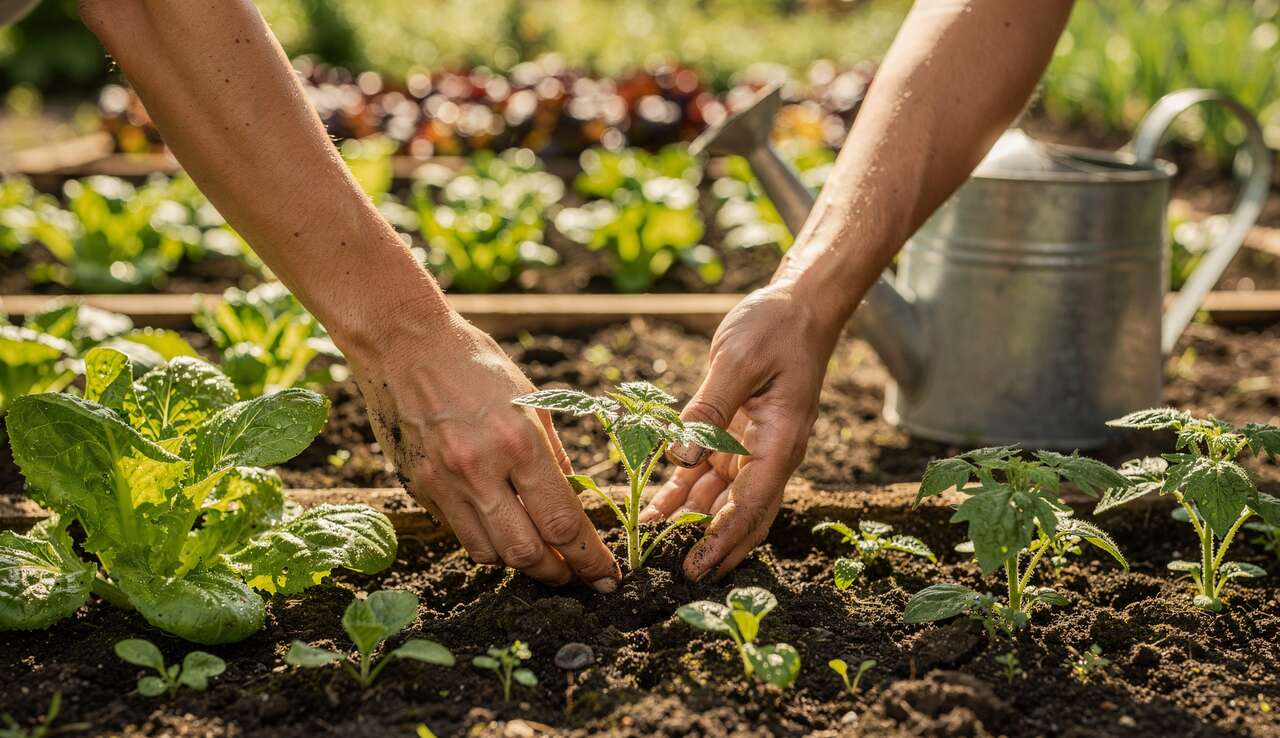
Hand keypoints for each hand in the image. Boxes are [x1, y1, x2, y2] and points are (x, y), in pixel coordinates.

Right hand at [344, 307, 621, 591]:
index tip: (607, 574)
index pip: (562, 522)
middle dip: (558, 572)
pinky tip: (502, 530)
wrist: (404, 344)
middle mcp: (480, 469)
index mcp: (519, 442)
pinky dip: (487, 541)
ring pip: (490, 553)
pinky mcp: (420, 488)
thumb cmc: (476, 364)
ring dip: (521, 563)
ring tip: (542, 558)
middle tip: (576, 575)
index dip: (589, 557)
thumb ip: (553, 457)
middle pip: (526, 552)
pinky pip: (460, 533)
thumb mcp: (532, 400)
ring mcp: (444, 482)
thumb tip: (574, 502)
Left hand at [640, 282, 844, 580]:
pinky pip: (707, 472)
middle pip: (740, 515)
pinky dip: (682, 490)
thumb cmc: (775, 328)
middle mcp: (769, 453)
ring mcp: (752, 446)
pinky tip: (655, 506)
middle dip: (711, 547)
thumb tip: (679, 458)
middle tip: (676, 576)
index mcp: (779, 443)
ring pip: (719, 498)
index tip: (697, 568)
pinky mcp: (735, 433)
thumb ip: (708, 409)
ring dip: (689, 521)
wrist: (799, 306)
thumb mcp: (737, 361)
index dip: (722, 541)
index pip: (751, 506)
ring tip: (652, 542)